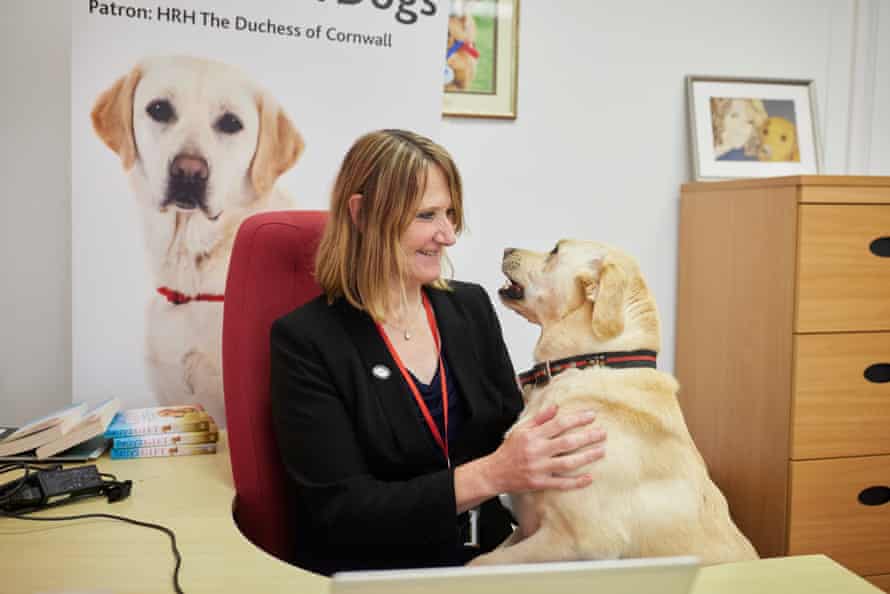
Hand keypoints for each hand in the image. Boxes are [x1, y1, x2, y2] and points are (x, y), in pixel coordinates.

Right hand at [486, 404, 605, 493]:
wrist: (495, 473)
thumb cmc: (509, 450)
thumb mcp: (521, 430)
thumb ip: (539, 419)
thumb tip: (556, 407)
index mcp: (533, 436)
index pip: (559, 424)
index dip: (577, 419)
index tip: (592, 415)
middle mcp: (537, 451)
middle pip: (567, 442)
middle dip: (587, 437)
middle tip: (603, 433)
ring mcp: (539, 468)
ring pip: (567, 462)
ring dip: (587, 457)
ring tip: (601, 451)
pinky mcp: (540, 483)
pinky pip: (561, 483)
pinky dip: (576, 482)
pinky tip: (590, 478)